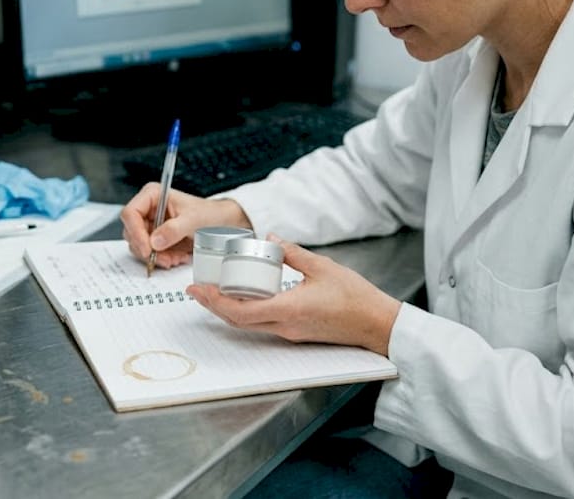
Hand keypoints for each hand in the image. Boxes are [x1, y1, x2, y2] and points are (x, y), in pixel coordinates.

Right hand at [119, 182, 250, 267]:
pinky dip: (162, 259)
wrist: (220, 223)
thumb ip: (174, 229)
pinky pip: (150, 253)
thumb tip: (155, 241)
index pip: (130, 213)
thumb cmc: (208, 213)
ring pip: (139, 246)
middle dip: (147, 249)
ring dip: (156, 256)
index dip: (135, 232)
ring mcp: (150, 225)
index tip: (147, 249)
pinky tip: (177, 257)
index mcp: (152, 196)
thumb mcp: (193, 219)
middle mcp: (148, 210)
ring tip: (175, 257)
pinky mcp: (155, 239)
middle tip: (164, 258)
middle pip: (131, 232)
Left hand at [186, 237, 402, 355]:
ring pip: (249, 325)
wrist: (377, 324)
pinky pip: (263, 325)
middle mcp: (286, 326)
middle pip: (238, 322)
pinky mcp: (296, 333)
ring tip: (214, 292)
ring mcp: (290, 333)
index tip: (198, 289)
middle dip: (213, 306)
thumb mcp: (323, 266)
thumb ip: (294, 253)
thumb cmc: (356, 298)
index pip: (241, 311)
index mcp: (290, 309)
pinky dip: (246, 312)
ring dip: (228, 310)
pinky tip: (243, 298)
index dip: (214, 302)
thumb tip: (272, 240)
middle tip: (196, 290)